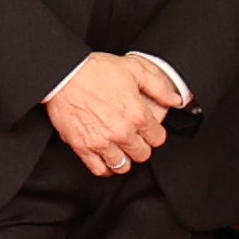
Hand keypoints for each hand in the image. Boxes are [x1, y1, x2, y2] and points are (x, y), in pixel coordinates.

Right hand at [40, 53, 168, 179]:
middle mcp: (122, 132)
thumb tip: (175, 100)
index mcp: (137, 114)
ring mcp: (102, 142)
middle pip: (142, 154)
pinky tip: (105, 158)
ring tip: (119, 148)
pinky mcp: (83, 147)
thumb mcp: (134, 69)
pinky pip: (99, 169)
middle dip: (140, 146)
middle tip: (133, 137)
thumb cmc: (95, 70)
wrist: (63, 75)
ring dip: (123, 158)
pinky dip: (104, 167)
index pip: (158, 138)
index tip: (147, 129)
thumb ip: (158, 87)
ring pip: (122, 165)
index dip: (154, 133)